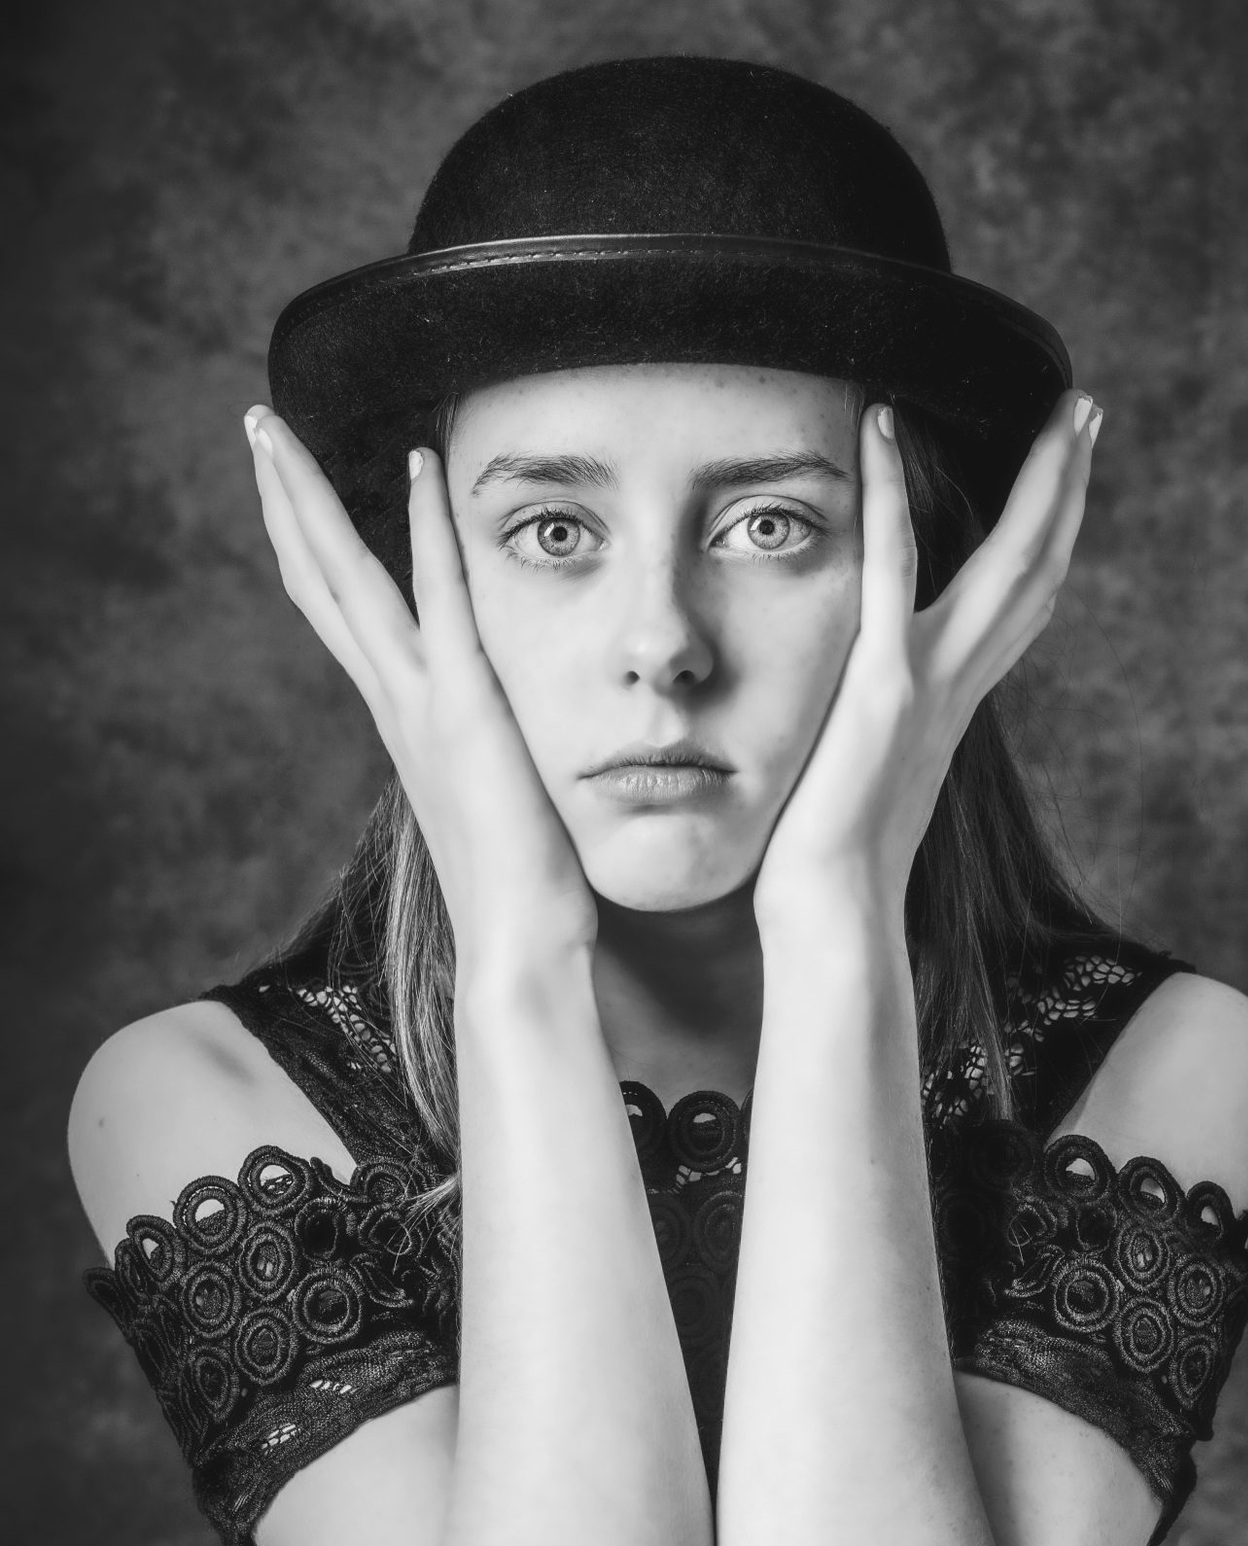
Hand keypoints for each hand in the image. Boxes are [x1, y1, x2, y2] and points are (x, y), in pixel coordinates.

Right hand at [244, 409, 597, 978]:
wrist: (518, 948)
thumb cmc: (517, 885)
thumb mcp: (488, 794)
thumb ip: (476, 749)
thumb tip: (488, 731)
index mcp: (400, 718)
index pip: (339, 611)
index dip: (308, 544)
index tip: (290, 482)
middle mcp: (395, 702)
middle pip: (319, 580)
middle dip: (285, 499)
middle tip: (255, 423)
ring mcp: (422, 704)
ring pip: (349, 581)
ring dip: (311, 499)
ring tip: (276, 428)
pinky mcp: (468, 709)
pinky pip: (444, 602)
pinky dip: (428, 532)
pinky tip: (420, 465)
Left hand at [752, 388, 1099, 931]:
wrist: (834, 915)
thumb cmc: (835, 864)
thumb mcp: (869, 779)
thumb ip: (882, 731)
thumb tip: (870, 717)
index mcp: (954, 705)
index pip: (1020, 606)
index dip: (1050, 538)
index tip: (1064, 481)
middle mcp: (958, 686)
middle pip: (1038, 571)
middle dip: (1068, 490)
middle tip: (1087, 413)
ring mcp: (928, 682)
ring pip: (1006, 564)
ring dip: (1039, 482)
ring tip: (1058, 411)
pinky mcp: (883, 687)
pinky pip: (889, 571)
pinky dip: (887, 494)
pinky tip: (881, 423)